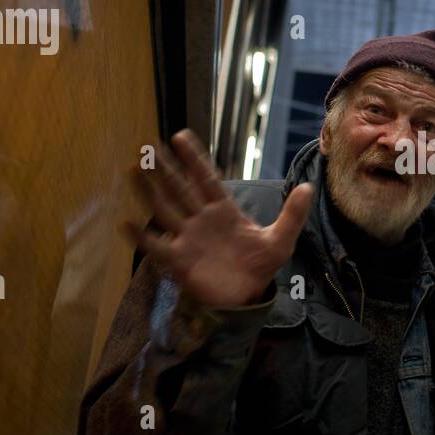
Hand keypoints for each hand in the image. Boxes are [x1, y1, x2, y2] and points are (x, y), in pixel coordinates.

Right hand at [123, 129, 312, 308]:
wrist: (247, 297)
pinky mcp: (179, 261)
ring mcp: (187, 238)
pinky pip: (156, 246)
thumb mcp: (281, 240)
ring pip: (164, 210)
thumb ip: (293, 215)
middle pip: (179, 189)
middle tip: (146, 145)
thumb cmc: (260, 266)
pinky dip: (141, 236)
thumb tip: (309, 187)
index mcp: (224, 210)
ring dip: (148, 191)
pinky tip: (124, 222)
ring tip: (132, 170)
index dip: (193, 159)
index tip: (178, 136)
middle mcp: (201, 220)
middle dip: (164, 169)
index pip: (206, 178)